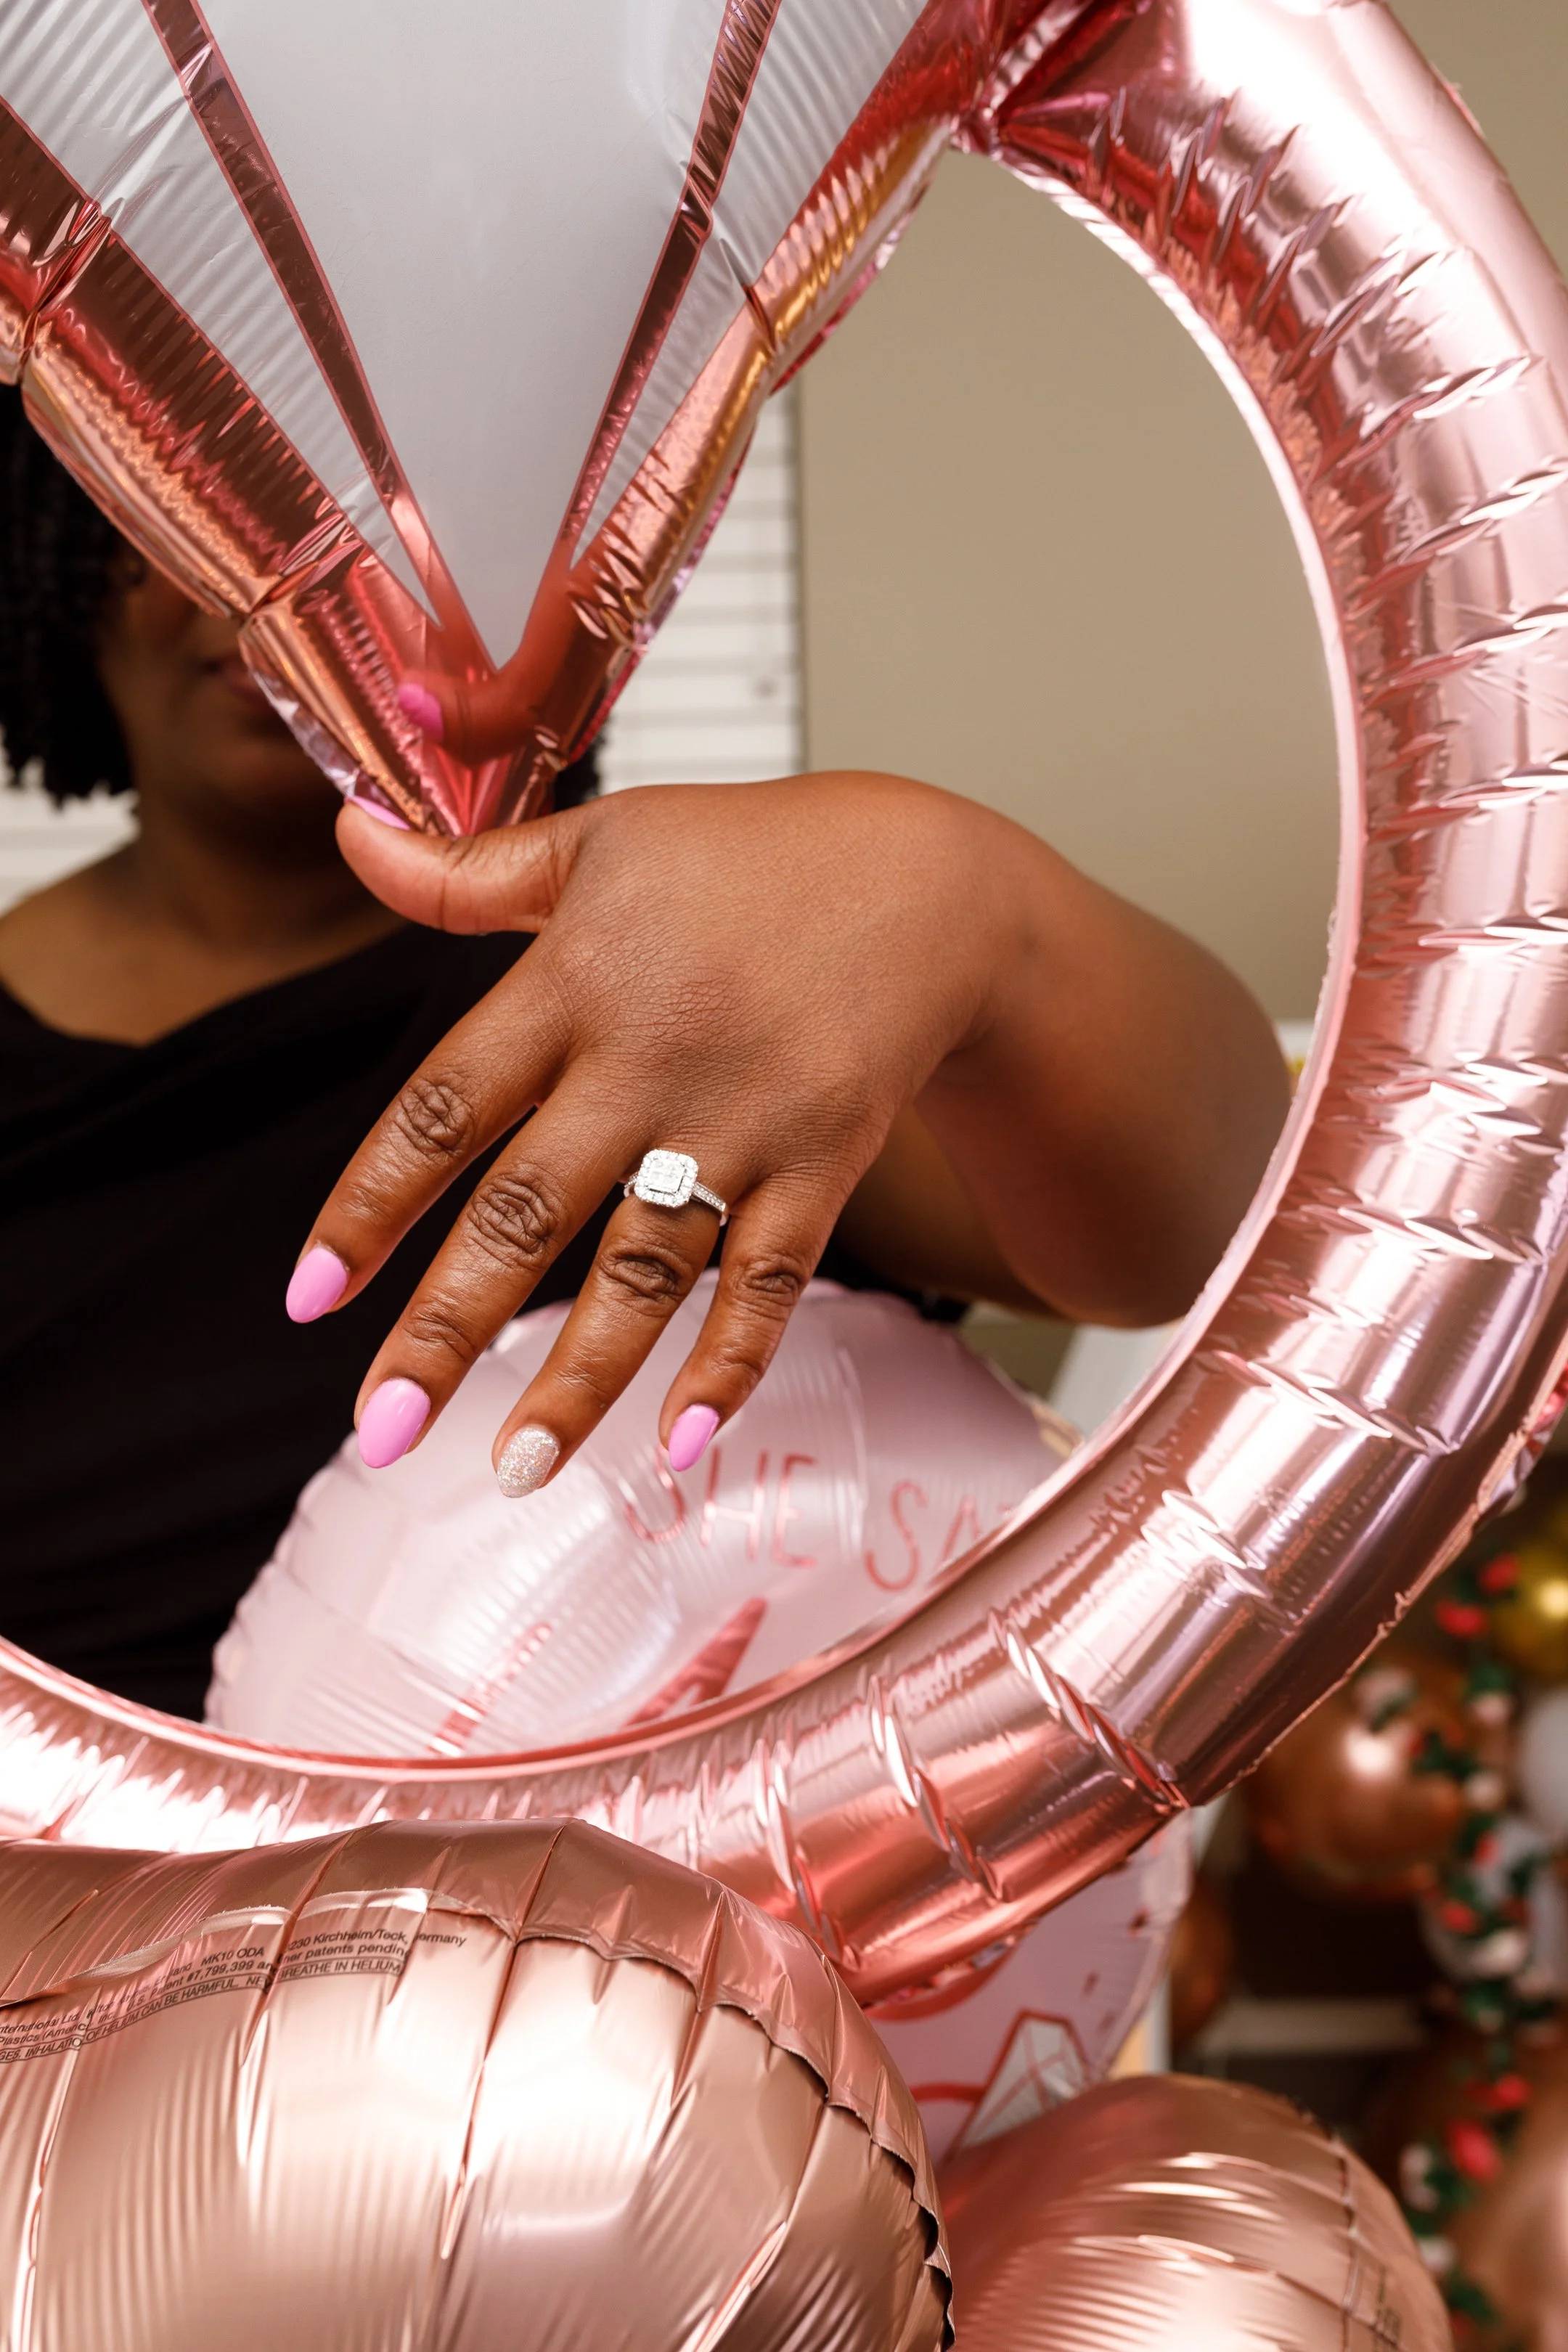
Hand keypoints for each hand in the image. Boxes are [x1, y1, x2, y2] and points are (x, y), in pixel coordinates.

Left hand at [290, 775, 1022, 1488]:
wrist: (925, 882)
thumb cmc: (751, 858)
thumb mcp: (599, 841)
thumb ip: (468, 872)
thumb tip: (348, 835)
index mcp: (575, 984)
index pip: (445, 1108)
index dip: (371, 1204)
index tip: (310, 1297)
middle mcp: (648, 1063)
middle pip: (528, 1212)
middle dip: (447, 1328)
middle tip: (383, 1428)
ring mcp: (740, 1124)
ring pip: (645, 1270)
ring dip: (578, 1379)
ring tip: (513, 1471)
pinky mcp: (823, 1165)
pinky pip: (771, 1281)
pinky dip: (731, 1364)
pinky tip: (680, 1444)